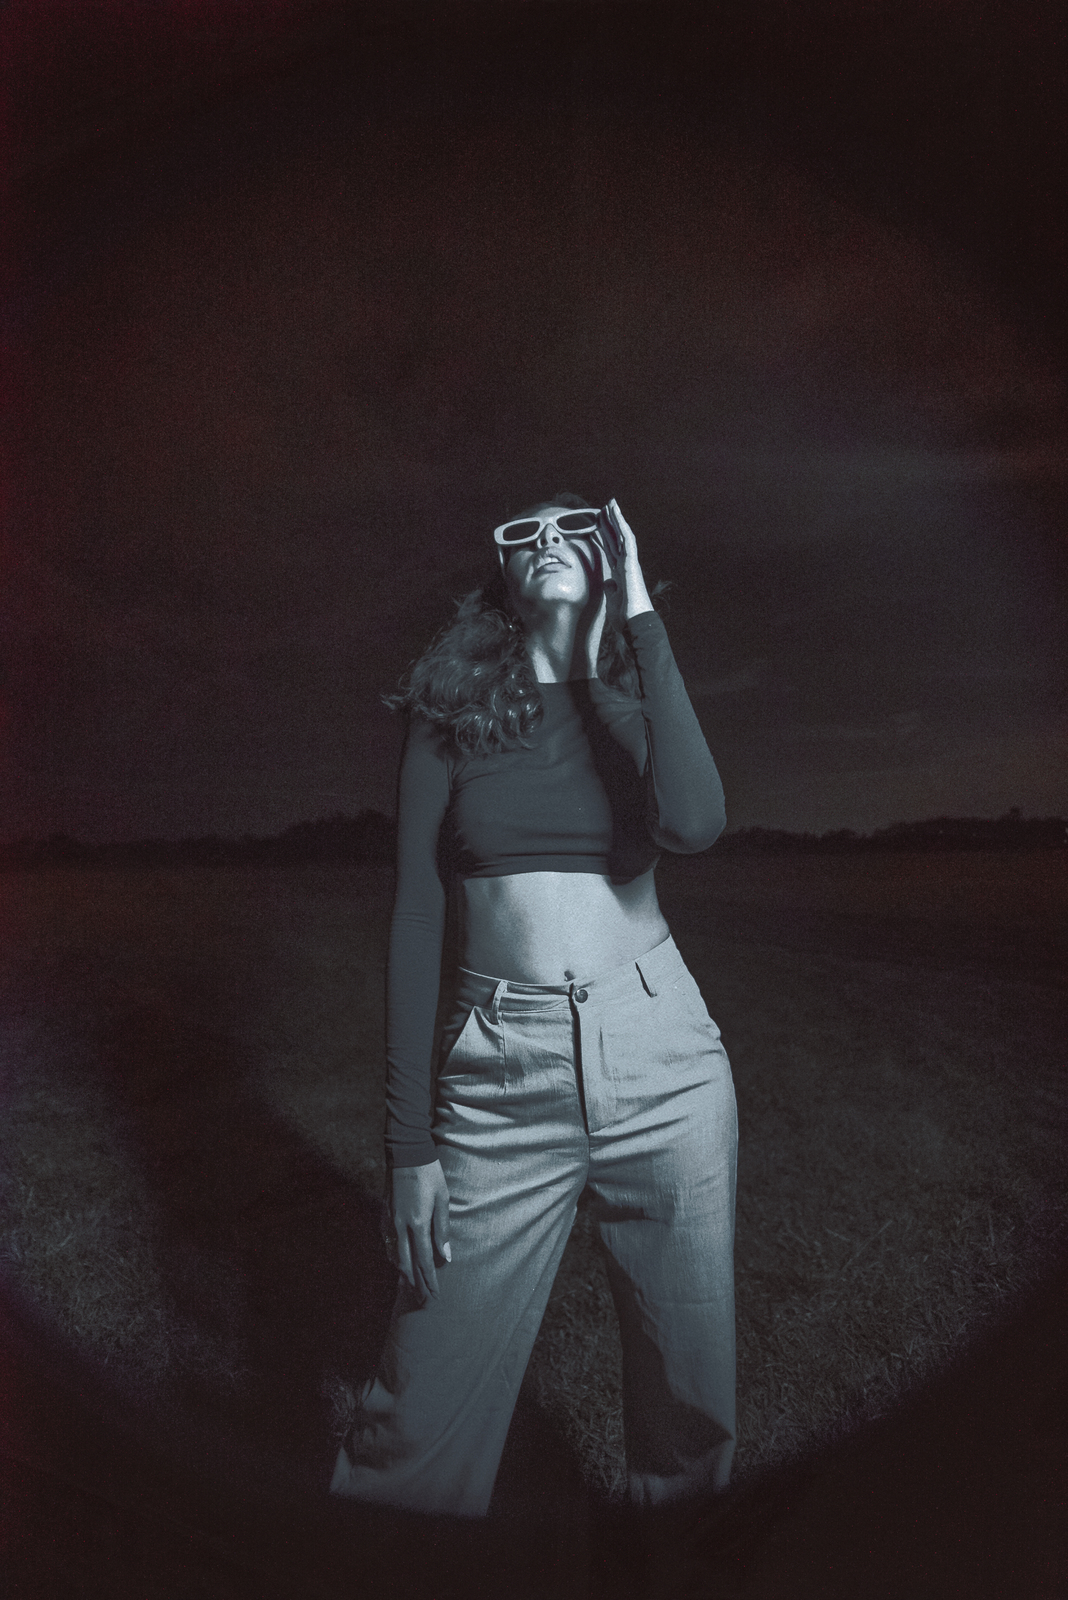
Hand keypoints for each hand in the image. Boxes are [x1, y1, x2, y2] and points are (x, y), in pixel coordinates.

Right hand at [389, 1159, 450, 1299]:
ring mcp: (390, 1221)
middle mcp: (401, 1227)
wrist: (406, 1152)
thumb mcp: (443, 1199)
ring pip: (394, 1255)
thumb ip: (442, 1230)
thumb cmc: (429, 1174)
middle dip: (416, 1284)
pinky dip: (392, 1256)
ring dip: (403, 1272)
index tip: (435, 1295)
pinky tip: (396, 1260)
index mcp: (418, 1224)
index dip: (430, 1281)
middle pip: (407, 1264)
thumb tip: (445, 1256)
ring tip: (410, 1286)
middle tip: (422, 1300)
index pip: (425, 1261)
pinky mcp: (384, 1213)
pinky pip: (387, 1242)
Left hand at [605, 499, 653, 619]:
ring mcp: (630, 563)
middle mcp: (626, 565)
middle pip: (616, 540)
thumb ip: (610, 590)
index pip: (611, 550)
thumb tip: (607, 582)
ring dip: (616, 519)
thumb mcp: (612, 601)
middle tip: (603, 508)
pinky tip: (616, 514)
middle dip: (609, 524)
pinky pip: (627, 539)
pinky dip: (622, 525)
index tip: (597, 526)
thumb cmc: (625, 616)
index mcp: (620, 574)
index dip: (604, 537)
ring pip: (623, 535)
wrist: (635, 623)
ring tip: (610, 504)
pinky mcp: (632, 562)